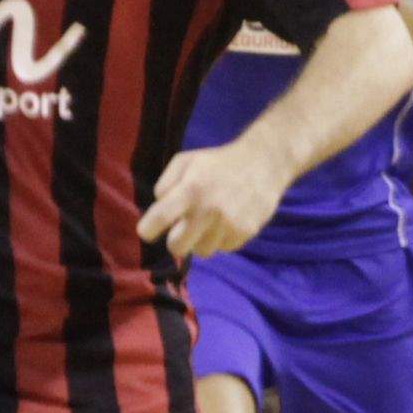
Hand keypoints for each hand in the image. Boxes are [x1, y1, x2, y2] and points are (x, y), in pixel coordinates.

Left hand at [138, 138, 284, 259]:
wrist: (264, 162)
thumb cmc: (218, 162)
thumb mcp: (186, 161)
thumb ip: (165, 184)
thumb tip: (157, 208)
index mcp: (190, 189)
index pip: (158, 219)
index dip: (148, 229)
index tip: (149, 230)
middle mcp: (208, 210)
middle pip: (176, 247)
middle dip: (175, 240)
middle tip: (181, 229)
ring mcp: (228, 224)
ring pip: (201, 251)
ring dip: (200, 240)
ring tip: (209, 221)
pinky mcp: (245, 233)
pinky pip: (223, 248)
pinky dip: (221, 239)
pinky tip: (227, 221)